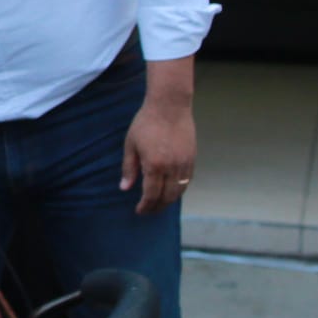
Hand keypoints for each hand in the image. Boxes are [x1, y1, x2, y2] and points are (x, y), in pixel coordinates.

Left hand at [120, 100, 195, 214]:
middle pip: (167, 197)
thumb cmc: (146, 123)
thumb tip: (125, 188)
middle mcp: (172, 167)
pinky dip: (179, 190)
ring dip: (169, 201)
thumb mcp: (131, 145)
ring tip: (159, 204)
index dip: (145, 206)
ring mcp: (185, 163)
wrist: (170, 106)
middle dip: (157, 207)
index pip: (151, 195)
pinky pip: (187, 181)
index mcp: (154, 165)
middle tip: (148, 211)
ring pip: (179, 191)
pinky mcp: (192, 158)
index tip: (139, 211)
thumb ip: (128, 168)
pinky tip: (171, 191)